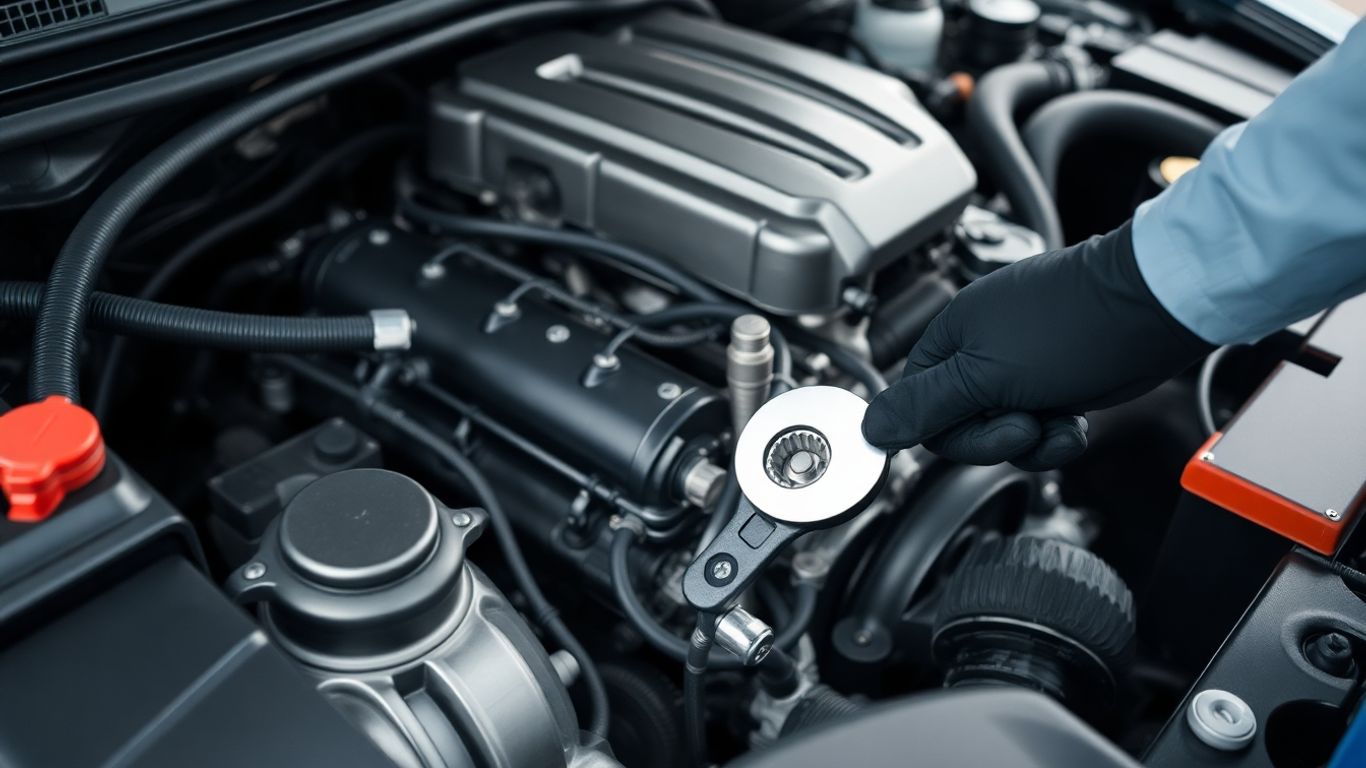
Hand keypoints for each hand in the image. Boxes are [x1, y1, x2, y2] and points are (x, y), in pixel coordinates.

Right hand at [862, 221, 1211, 469]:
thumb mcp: (984, 376)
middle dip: (996, 438)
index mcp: (952, 336)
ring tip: (1058, 420)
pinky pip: (1037, 425)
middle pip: (961, 424)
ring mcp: (1021, 364)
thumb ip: (924, 406)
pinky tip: (1075, 420)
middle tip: (1026, 424)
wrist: (1155, 310)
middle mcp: (982, 348)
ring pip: (1001, 429)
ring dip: (1032, 440)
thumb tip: (869, 428)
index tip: (980, 434)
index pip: (919, 406)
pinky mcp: (1056, 379)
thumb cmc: (1075, 326)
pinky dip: (1056, 434)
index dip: (948, 432)